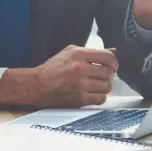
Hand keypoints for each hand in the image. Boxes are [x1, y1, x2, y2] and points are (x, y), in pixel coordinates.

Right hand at [0, 46, 118, 108]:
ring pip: (107, 86)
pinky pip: (100, 99)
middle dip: (109, 75)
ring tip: (97, 85)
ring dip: (105, 86)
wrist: (36, 85)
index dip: (115, 62)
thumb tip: (113, 51)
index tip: (113, 66)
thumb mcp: (70, 53)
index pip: (108, 57)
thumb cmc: (52, 69)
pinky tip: (93, 93)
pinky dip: (99, 97)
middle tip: (103, 76)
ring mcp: (80, 85)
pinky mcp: (79, 99)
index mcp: (78, 55)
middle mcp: (80, 69)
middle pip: (109, 73)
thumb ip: (92, 51)